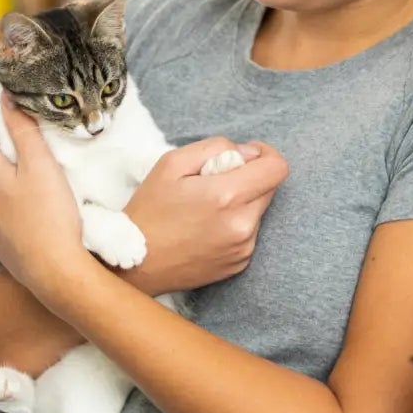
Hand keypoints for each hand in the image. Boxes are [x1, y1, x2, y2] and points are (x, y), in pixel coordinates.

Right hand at [121, 138, 287, 294]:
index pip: (277, 168)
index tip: (244, 157)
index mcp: (227, 196)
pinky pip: (249, 233)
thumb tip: (248, 153)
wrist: (135, 265)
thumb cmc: (149, 211)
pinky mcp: (240, 264)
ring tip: (205, 210)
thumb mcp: (171, 163)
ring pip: (258, 211)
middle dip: (248, 178)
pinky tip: (205, 229)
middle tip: (214, 183)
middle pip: (270, 188)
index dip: (264, 155)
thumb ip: (216, 148)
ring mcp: (243, 248)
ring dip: (241, 203)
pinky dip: (234, 225)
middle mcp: (242, 225)